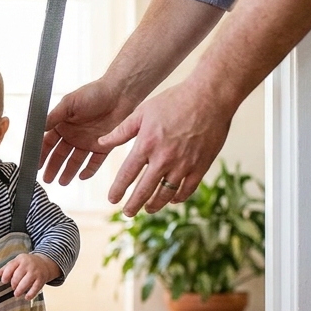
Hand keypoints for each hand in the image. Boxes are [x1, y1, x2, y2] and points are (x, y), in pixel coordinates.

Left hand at [0, 253, 61, 299]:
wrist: (44, 264)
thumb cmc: (27, 264)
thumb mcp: (17, 262)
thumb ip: (7, 268)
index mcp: (20, 259)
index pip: (11, 266)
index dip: (6, 275)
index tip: (3, 281)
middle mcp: (28, 264)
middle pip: (17, 276)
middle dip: (13, 283)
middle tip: (13, 287)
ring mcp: (35, 272)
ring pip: (26, 282)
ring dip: (19, 290)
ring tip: (16, 294)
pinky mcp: (41, 279)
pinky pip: (35, 288)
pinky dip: (30, 294)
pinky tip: (26, 297)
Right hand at [40, 77, 134, 185]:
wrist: (120, 93)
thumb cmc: (94, 93)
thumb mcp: (69, 103)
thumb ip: (53, 117)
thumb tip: (38, 128)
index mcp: (63, 124)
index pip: (48, 142)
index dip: (41, 153)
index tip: (35, 164)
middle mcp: (74, 135)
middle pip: (60, 155)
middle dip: (53, 167)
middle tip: (47, 179)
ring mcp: (88, 142)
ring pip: (75, 161)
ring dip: (68, 172)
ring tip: (61, 182)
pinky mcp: (103, 146)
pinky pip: (94, 162)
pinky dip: (88, 170)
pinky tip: (81, 176)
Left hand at [99, 79, 235, 215]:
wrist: (209, 97)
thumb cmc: (174, 100)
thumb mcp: (143, 111)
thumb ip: (121, 131)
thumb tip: (101, 143)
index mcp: (146, 144)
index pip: (127, 174)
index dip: (118, 190)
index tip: (112, 199)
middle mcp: (164, 158)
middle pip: (144, 190)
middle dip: (133, 205)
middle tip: (127, 213)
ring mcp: (184, 164)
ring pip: (166, 194)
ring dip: (155, 205)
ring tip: (148, 209)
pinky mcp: (201, 166)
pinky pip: (187, 189)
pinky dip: (178, 197)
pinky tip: (172, 200)